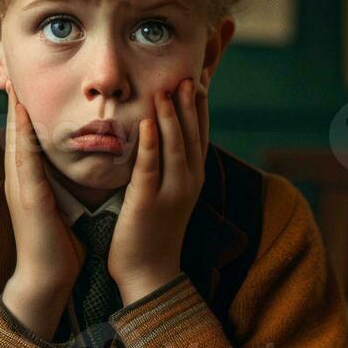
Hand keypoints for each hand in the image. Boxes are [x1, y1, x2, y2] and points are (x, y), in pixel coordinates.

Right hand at [0, 81, 81, 340]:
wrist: (45, 280)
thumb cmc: (57, 246)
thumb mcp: (58, 207)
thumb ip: (59, 185)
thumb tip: (73, 166)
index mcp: (29, 181)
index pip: (26, 138)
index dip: (24, 110)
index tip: (27, 83)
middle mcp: (20, 180)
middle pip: (16, 133)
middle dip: (14, 103)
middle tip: (14, 71)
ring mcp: (21, 189)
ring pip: (16, 141)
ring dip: (15, 113)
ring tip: (15, 84)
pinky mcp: (29, 199)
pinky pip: (25, 162)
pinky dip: (23, 138)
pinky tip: (23, 119)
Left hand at [108, 77, 209, 305]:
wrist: (150, 274)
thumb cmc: (153, 232)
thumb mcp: (168, 194)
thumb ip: (167, 167)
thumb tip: (161, 138)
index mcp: (192, 178)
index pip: (200, 134)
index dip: (200, 106)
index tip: (198, 77)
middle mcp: (188, 182)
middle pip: (192, 135)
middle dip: (191, 103)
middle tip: (188, 73)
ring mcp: (171, 193)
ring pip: (174, 147)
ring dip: (171, 116)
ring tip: (168, 89)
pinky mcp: (148, 203)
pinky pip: (150, 168)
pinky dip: (150, 144)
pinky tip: (147, 122)